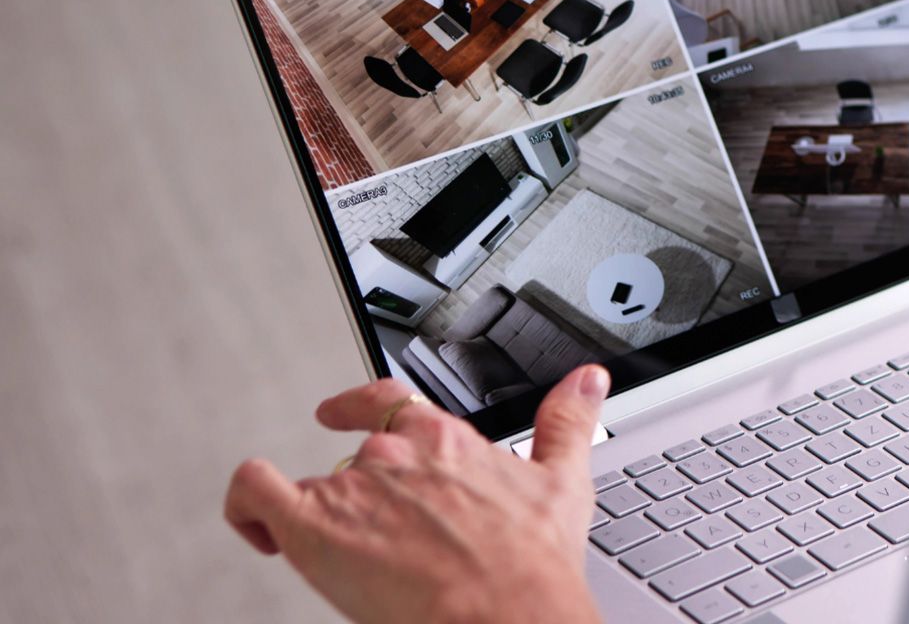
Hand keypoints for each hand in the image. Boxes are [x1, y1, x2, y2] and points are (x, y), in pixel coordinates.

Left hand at [225, 366, 610, 623]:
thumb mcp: (562, 481)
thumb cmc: (530, 563)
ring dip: (315, 515)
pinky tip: (258, 528)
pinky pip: (256, 494)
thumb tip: (587, 382)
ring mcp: (354, 488)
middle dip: (358, 495)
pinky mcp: (315, 529)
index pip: (387, 403)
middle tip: (366, 532)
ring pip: (312, 485)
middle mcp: (395, 455)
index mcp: (447, 439)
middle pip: (352, 457)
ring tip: (327, 552)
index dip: (357, 408)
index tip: (341, 414)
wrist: (504, 614)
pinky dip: (247, 503)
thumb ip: (569, 422)